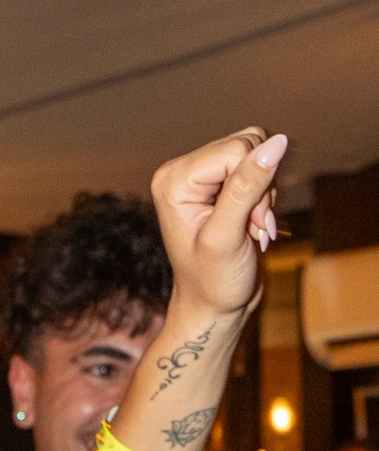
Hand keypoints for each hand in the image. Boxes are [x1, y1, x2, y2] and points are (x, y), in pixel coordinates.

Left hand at [150, 127, 286, 320]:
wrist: (214, 308)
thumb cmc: (212, 282)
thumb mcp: (228, 236)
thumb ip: (247, 187)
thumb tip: (276, 143)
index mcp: (173, 179)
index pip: (235, 149)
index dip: (254, 184)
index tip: (249, 225)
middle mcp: (184, 171)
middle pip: (248, 145)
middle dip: (261, 189)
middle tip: (250, 227)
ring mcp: (203, 176)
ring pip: (259, 153)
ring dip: (266, 194)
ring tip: (251, 228)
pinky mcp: (222, 183)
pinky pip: (260, 166)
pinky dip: (267, 197)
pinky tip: (253, 224)